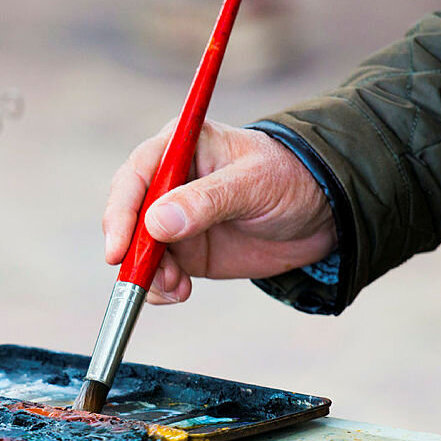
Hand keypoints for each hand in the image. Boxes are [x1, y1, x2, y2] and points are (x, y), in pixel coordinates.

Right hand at [102, 120, 333, 303]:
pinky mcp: (185, 251)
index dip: (122, 210)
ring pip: (139, 249)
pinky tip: (179, 292)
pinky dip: (159, 288)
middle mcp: (169, 182)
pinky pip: (157, 272)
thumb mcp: (254, 184)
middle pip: (129, 215)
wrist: (322, 216)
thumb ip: (208, 201)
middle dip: (132, 250)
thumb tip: (157, 222)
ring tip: (177, 287)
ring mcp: (174, 219)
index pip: (137, 174)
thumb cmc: (290, 179)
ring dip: (148, 274)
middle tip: (150, 277)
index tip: (119, 247)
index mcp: (180, 147)